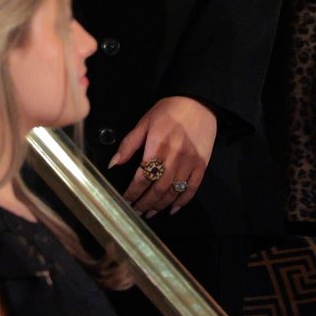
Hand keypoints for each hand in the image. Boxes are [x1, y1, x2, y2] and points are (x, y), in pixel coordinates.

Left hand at [111, 96, 216, 217]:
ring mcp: (190, 163)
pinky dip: (182, 201)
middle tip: (136, 212)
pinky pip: (192, 188)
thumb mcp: (145, 122)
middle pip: (157, 189)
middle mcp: (174, 158)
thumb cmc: (169, 110)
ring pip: (173, 192)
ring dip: (160, 205)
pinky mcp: (202, 165)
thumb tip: (113, 164)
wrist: (199, 102)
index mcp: (157, 146)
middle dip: (144, 203)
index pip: (142, 177)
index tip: (125, 200)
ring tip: (150, 213)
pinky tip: (172, 209)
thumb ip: (129, 144)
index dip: (132, 192)